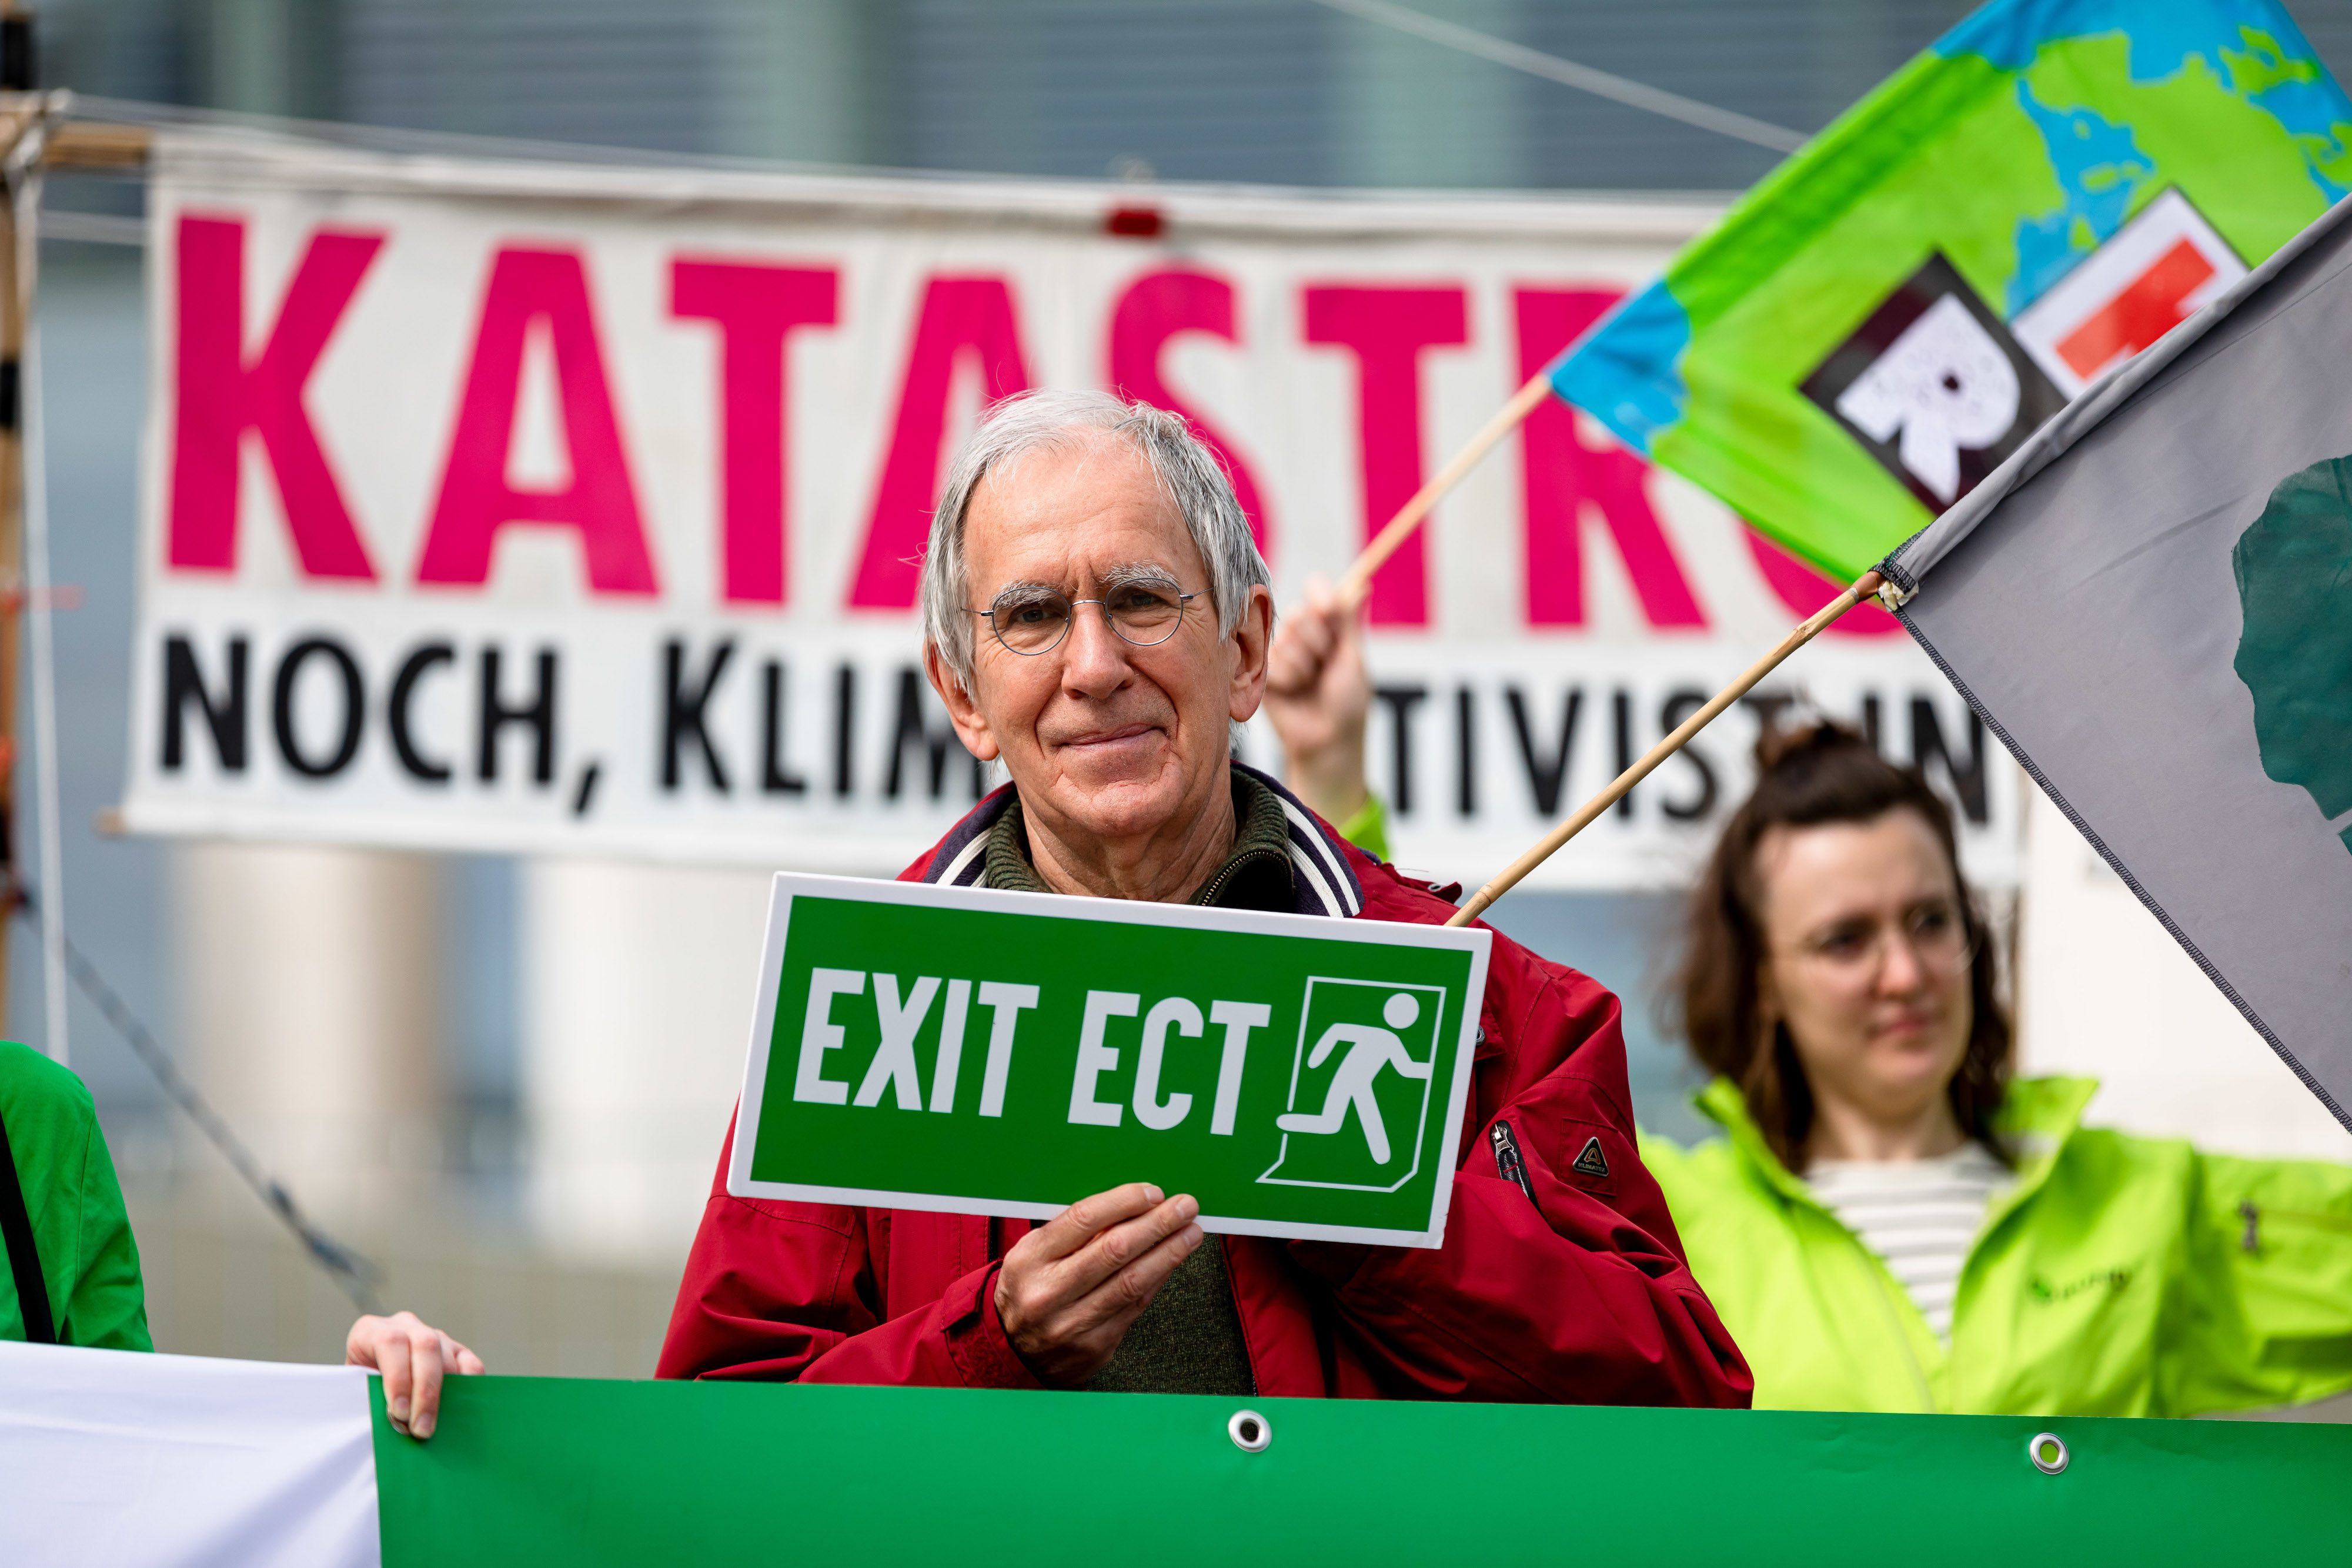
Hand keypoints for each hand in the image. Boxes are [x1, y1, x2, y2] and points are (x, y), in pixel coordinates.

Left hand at [346, 1311, 482, 1440]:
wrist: (368, 1383)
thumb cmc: (358, 1389)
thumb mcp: (356, 1390)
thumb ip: (371, 1399)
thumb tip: (394, 1424)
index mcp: (371, 1331)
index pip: (390, 1343)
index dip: (397, 1377)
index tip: (399, 1412)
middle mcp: (405, 1326)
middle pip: (425, 1346)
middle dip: (425, 1392)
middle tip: (421, 1429)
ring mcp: (433, 1335)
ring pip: (447, 1357)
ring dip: (444, 1396)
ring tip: (435, 1427)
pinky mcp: (456, 1350)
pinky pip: (470, 1364)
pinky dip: (468, 1387)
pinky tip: (458, 1411)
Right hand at [993, 1183, 1201, 1386]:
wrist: (1013, 1353)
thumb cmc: (1031, 1289)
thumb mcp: (1036, 1254)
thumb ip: (1076, 1233)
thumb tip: (1132, 1207)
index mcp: (1030, 1259)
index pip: (1083, 1219)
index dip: (1124, 1202)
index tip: (1152, 1192)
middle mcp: (1048, 1292)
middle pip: (1114, 1249)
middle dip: (1157, 1224)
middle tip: (1184, 1207)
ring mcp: (1072, 1323)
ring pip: (1132, 1281)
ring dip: (1169, 1253)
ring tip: (1190, 1233)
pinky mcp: (1095, 1345)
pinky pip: (1135, 1306)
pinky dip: (1158, 1280)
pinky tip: (1172, 1261)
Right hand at [1263, 576, 1369, 824]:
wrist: (1327, 741)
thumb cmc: (1348, 703)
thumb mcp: (1353, 660)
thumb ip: (1349, 623)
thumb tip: (1362, 585)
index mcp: (1328, 625)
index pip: (1316, 590)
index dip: (1320, 595)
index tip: (1328, 609)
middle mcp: (1301, 633)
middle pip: (1297, 612)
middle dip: (1317, 642)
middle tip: (1326, 666)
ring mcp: (1279, 651)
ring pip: (1284, 638)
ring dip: (1304, 666)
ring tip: (1310, 685)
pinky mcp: (1260, 672)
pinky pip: (1270, 661)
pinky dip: (1287, 679)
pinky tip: (1293, 693)